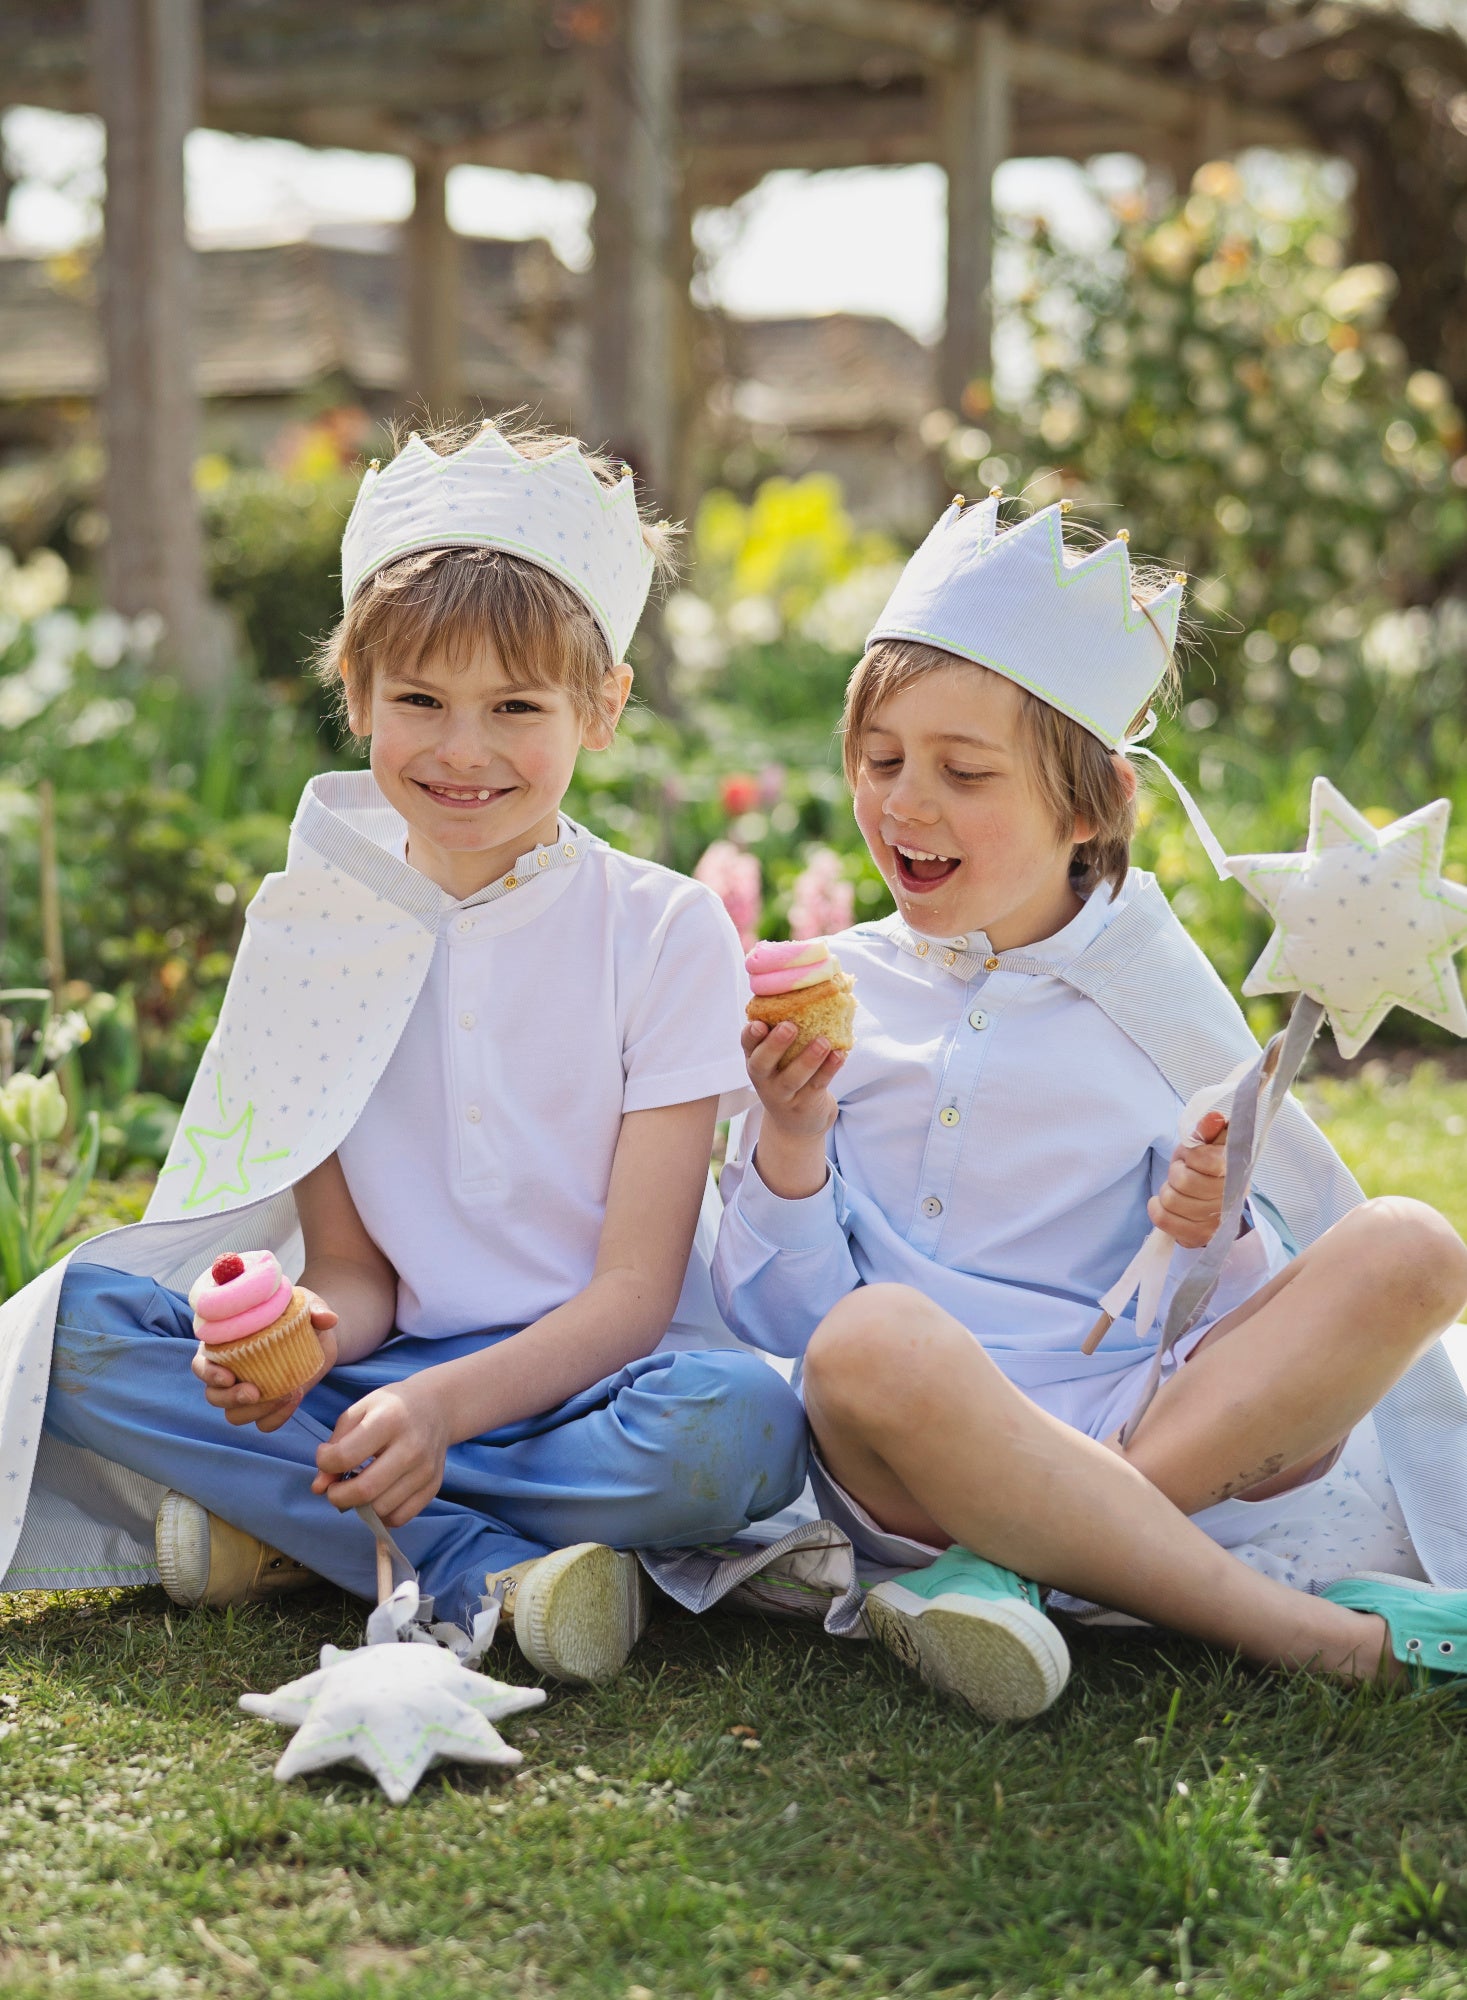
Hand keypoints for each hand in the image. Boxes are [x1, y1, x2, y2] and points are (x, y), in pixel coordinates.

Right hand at [191, 1288, 337, 1433]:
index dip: (208, 1373)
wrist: (318, 1336)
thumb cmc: (298, 1313)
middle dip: (230, 1398)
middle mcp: (229, 1372)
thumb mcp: (305, 1303)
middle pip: (213, 1396)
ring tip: (285, 1393)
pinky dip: (276, 1417)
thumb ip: (314, 1308)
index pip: (201, 1364)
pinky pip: (263, 1424)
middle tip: (254, 1392)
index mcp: (223, 1345)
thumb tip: (328, 1318)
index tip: (228, 1376)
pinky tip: (294, 1398)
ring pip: (234, 1415)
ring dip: (256, 1411)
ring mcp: (247, 1392)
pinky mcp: (267, 1406)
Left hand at [310, 1372, 448, 1527]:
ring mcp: (425, 1469)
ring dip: (360, 1505)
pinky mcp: (433, 1486)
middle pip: (364, 1490)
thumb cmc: (390, 1408)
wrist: (437, 1408)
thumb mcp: (358, 1412)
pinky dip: (381, 1515)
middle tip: (335, 1487)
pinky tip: (378, 1496)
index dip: (324, 1463)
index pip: (345, 1456)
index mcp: (389, 1419)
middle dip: (337, 1496)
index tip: (325, 1457)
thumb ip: (335, 1446)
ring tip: (359, 1487)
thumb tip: (319, 1487)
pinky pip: (399, 1518)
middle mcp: (412, 1446)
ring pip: (380, 1509)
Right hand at [743, 1018, 845, 1142]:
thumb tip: (810, 990)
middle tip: (789, 1027)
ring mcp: (783, 1095)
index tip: (759, 1023)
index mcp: (756, 1060)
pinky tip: (840, 1055)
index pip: (747, 1046)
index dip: (750, 1035)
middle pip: (762, 1064)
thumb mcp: (779, 1059)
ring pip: (792, 1078)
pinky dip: (829, 1069)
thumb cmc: (788, 1076)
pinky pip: (817, 1086)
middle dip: (774, 1045)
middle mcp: (765, 1079)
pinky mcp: (805, 1105)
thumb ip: (785, 1033)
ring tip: (823, 1042)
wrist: (797, 1123)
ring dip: (808, 1059)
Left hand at [1148, 1109, 1227, 1249]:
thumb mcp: (1206, 1144)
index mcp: (1235, 1171)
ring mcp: (1214, 1222)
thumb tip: (1212, 1118)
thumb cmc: (1205, 1168)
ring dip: (1167, 1190)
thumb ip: (1209, 1130)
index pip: (1209, 1161)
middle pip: (1183, 1181)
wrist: (1213, 1204)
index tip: (1193, 1156)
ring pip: (1171, 1200)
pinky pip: (1163, 1220)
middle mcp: (1230, 1199)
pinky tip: (1164, 1204)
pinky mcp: (1197, 1237)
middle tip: (1182, 1172)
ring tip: (1177, 1189)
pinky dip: (1157, 1209)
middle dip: (1176, 1173)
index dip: (1193, 1156)